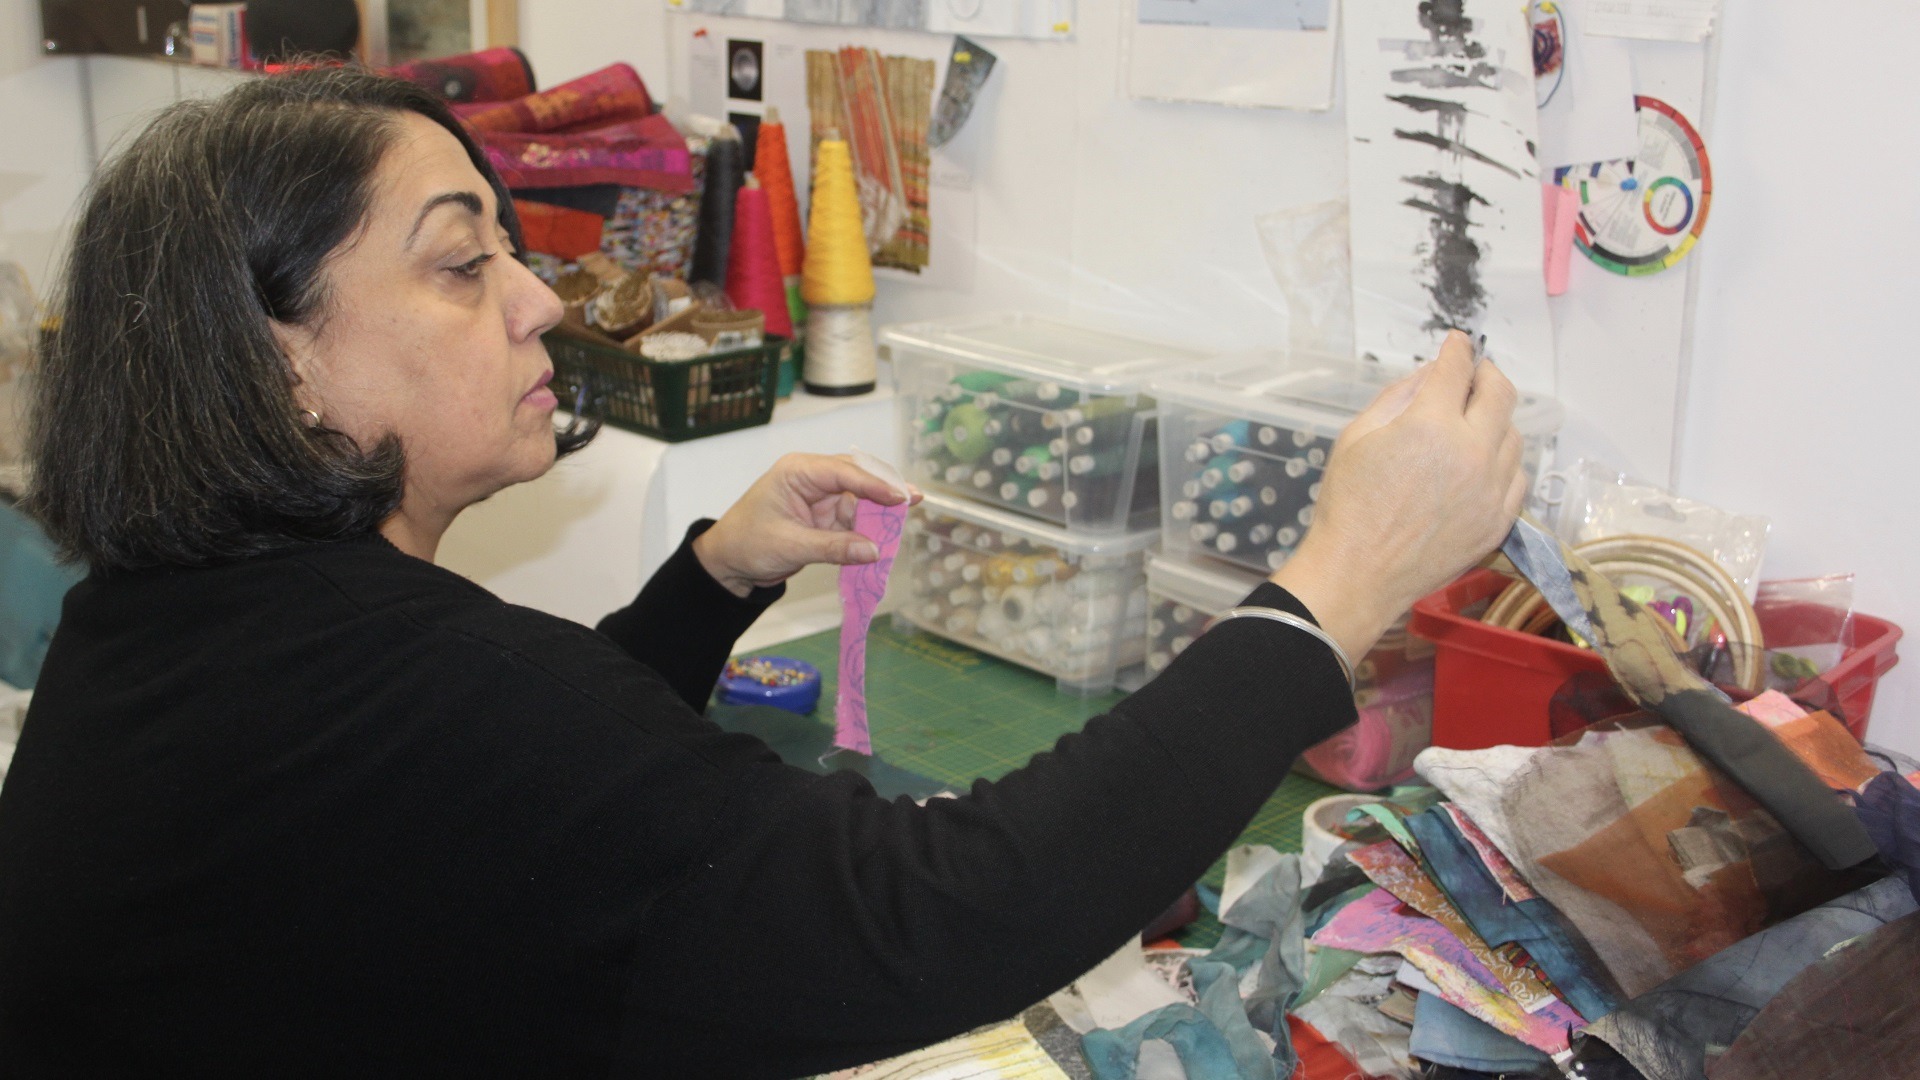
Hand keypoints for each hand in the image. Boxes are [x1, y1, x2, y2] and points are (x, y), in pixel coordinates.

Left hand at [692, 453, 919, 597]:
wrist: (728, 563)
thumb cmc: (747, 544)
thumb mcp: (790, 546)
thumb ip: (834, 548)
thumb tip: (875, 551)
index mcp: (798, 471)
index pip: (843, 471)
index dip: (874, 484)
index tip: (900, 497)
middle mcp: (812, 478)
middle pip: (857, 478)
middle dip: (884, 491)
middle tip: (915, 500)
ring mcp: (820, 497)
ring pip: (859, 499)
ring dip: (879, 513)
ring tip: (904, 523)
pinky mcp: (825, 517)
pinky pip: (853, 519)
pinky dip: (868, 529)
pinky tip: (887, 536)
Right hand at [1270, 331, 1526, 659]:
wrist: (1358, 574)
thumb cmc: (1348, 505)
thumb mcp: (1356, 437)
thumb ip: (1398, 397)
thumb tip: (1431, 374)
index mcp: (1429, 425)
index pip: (1458, 370)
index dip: (1459, 350)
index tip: (1460, 343)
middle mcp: (1471, 452)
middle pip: (1500, 394)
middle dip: (1488, 374)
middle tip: (1476, 374)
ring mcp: (1491, 489)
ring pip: (1514, 435)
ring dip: (1497, 420)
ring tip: (1475, 423)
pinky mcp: (1498, 520)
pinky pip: (1518, 477)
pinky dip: (1505, 461)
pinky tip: (1484, 463)